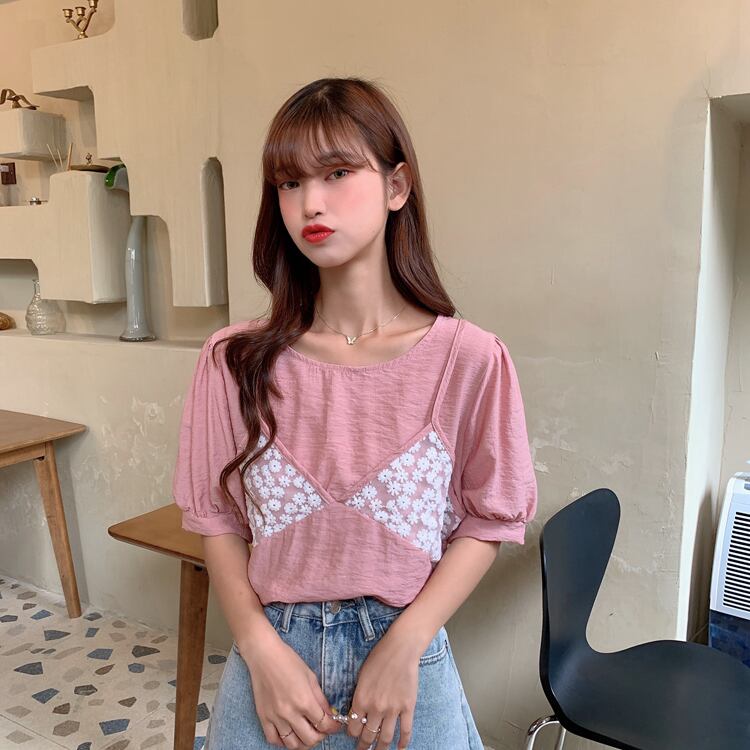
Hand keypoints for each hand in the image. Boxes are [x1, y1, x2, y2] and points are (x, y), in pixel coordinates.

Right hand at [239, 637, 342, 747]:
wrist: (264, 655)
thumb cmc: (288, 661)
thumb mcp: (310, 676)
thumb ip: (321, 698)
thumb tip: (330, 714)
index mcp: (304, 700)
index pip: (324, 724)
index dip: (333, 727)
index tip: (335, 726)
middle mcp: (290, 713)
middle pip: (310, 739)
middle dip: (320, 736)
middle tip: (322, 729)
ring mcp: (275, 717)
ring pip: (292, 745)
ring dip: (303, 742)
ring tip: (307, 733)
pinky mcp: (263, 718)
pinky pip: (274, 740)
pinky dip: (283, 742)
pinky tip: (289, 734)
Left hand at [346, 626, 423, 749]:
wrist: (401, 649)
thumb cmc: (379, 658)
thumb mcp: (362, 676)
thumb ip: (359, 696)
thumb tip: (358, 713)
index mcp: (361, 699)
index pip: (353, 727)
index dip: (353, 734)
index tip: (354, 735)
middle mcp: (376, 708)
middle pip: (368, 736)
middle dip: (364, 745)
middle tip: (363, 749)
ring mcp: (393, 709)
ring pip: (385, 738)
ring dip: (380, 748)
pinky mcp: (408, 707)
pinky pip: (405, 730)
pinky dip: (403, 743)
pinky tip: (400, 748)